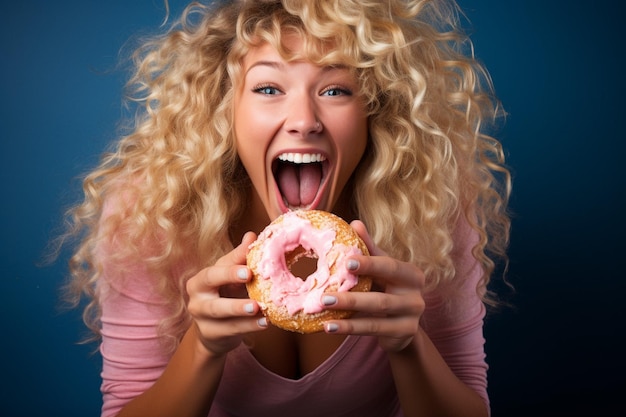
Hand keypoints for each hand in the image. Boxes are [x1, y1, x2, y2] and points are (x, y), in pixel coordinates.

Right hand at [185, 232, 266, 356]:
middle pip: (209, 281)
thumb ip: (240, 259)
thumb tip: (252, 235)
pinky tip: (264, 322)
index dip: (233, 262)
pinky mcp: (210, 333)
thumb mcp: (231, 279)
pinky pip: (230, 329)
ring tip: (260, 307)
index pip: (218, 264)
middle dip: (229, 276)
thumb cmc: (225, 299)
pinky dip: (248, 326)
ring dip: (240, 308)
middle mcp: (196, 294)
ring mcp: (200, 316)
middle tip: (250, 275)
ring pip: (219, 309)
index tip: (249, 262)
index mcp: (202, 277)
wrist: (215, 334)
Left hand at [321, 221, 425, 351]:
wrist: (402, 326)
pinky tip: (330, 326)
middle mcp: (416, 296)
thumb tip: (355, 223)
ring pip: (376, 315)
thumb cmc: (388, 289)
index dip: (369, 264)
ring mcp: (412, 317)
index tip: (347, 262)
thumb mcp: (381, 269)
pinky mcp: (404, 333)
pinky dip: (350, 327)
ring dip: (347, 313)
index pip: (389, 267)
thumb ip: (369, 249)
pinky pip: (373, 330)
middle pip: (381, 297)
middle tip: (324, 296)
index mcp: (410, 274)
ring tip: (323, 310)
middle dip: (351, 297)